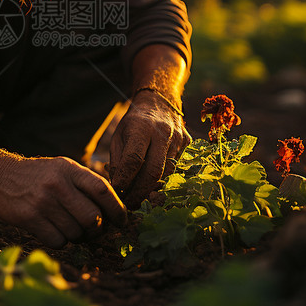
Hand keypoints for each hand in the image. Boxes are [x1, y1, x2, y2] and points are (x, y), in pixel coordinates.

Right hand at [0, 156, 126, 247]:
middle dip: (96, 229)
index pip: (103, 190)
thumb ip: (84, 183)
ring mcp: (43, 202)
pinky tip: (52, 229)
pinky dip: (60, 241)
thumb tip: (113, 209)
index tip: (121, 221)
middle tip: (93, 230)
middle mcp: (58, 185)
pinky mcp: (29, 218)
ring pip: (75, 233)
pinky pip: (57, 241)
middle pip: (92, 218)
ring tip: (67, 226)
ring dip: (76, 236)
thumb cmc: (36, 175)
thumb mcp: (61, 168)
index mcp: (69, 169)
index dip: (117, 209)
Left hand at [108, 90, 191, 207]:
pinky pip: (177, 167)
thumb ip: (118, 161)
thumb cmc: (134, 122)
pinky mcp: (188, 143)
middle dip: (141, 192)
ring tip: (140, 196)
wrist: (159, 102)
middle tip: (130, 204)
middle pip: (154, 171)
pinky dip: (164, 178)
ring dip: (153, 188)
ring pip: (167, 173)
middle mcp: (162, 132)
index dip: (125, 180)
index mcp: (141, 128)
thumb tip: (118, 187)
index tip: (117, 192)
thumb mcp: (119, 136)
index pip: (133, 160)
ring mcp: (178, 138)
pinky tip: (154, 183)